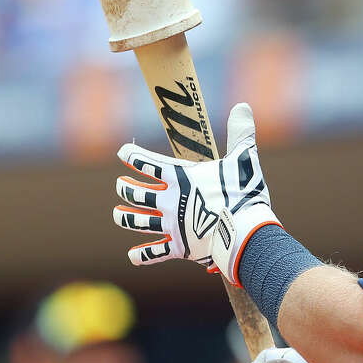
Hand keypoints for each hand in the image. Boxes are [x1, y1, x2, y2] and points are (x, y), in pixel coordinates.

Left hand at [113, 102, 278, 283]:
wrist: (245, 231)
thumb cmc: (244, 193)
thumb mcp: (244, 158)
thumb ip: (240, 133)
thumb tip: (243, 106)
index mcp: (181, 178)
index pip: (149, 164)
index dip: (133, 157)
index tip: (122, 154)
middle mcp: (171, 201)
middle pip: (137, 193)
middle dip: (125, 188)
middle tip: (120, 185)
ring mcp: (172, 225)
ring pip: (139, 221)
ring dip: (125, 217)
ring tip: (117, 214)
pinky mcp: (180, 248)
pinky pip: (155, 253)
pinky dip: (142, 255)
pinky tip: (132, 256)